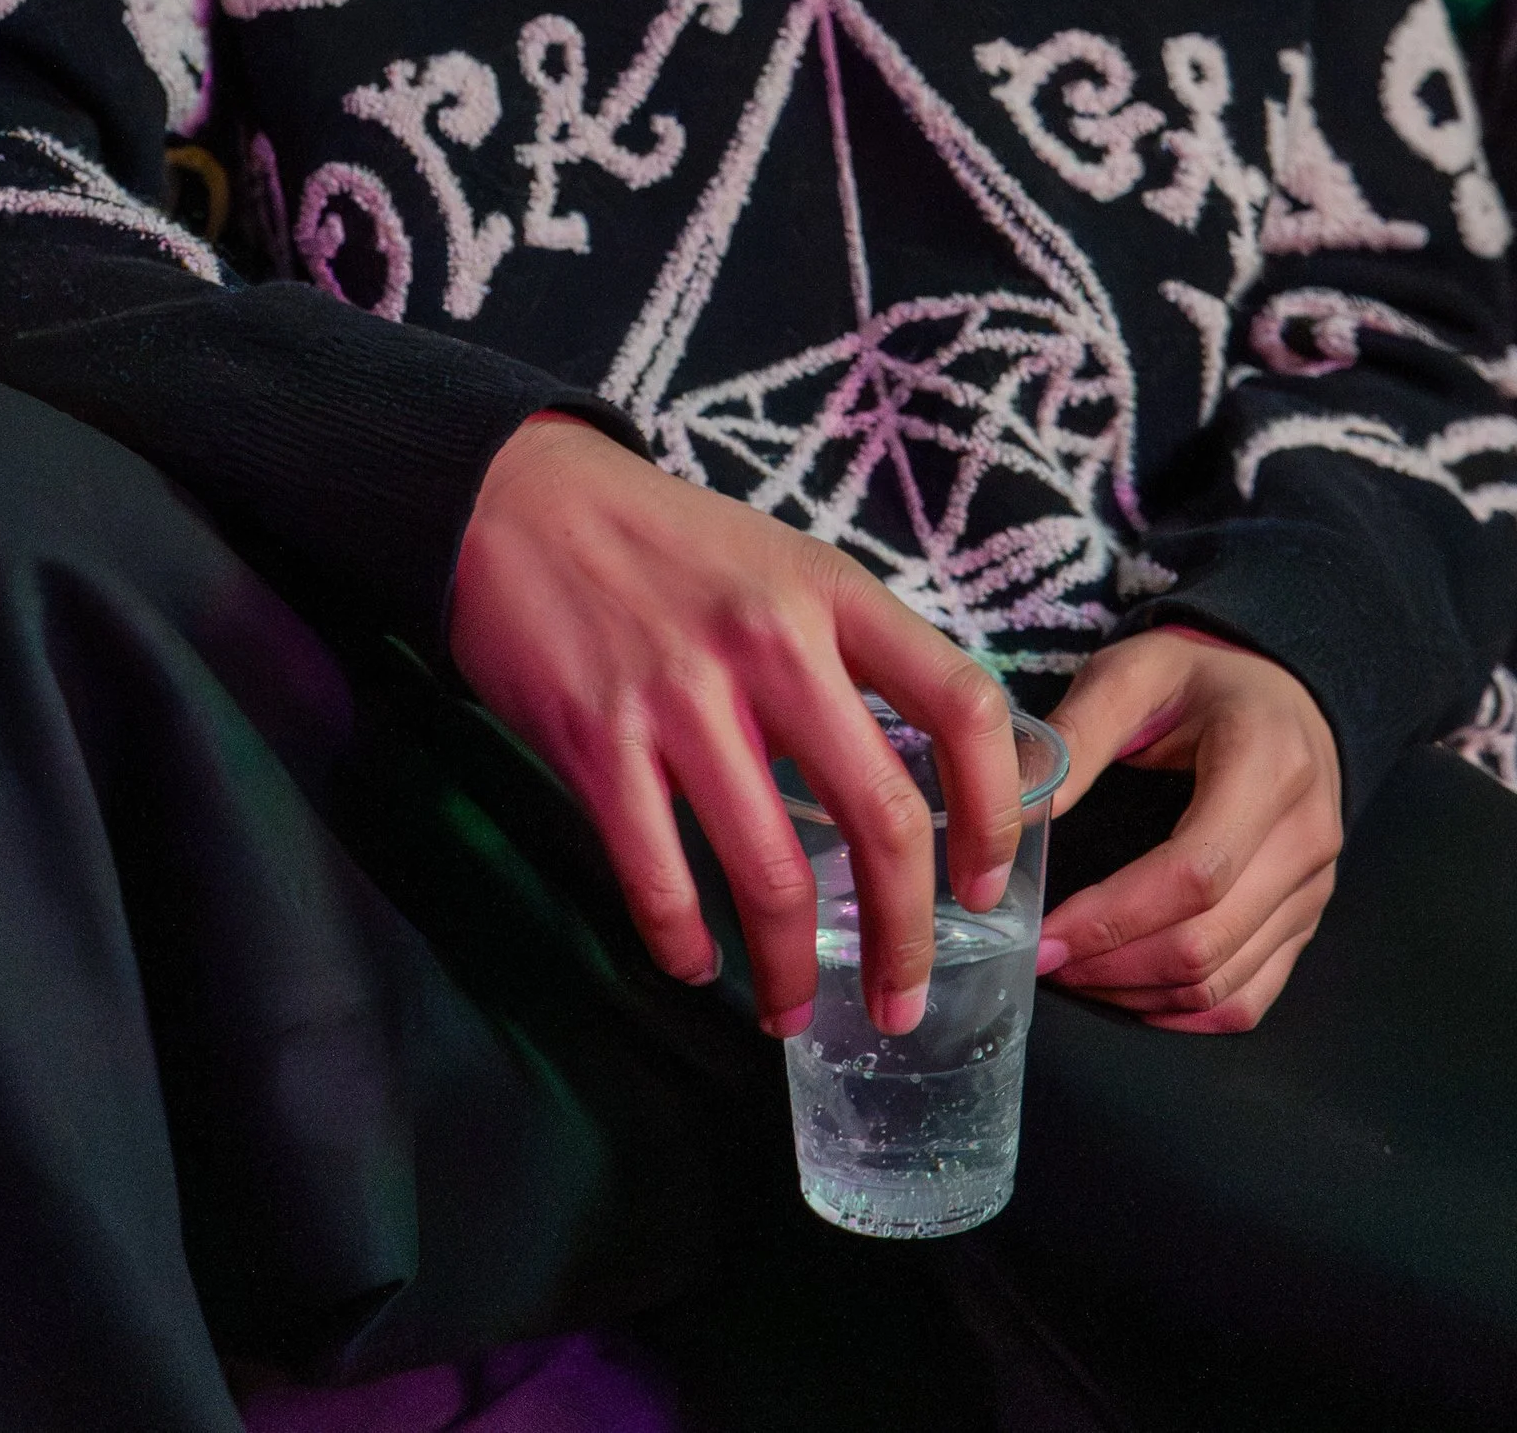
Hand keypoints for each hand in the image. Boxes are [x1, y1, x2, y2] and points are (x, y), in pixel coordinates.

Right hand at [448, 414, 1024, 1042]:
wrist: (520, 502)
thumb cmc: (666, 543)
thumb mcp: (781, 564)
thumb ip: (847, 654)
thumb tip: (920, 774)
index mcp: (831, 593)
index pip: (961, 703)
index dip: (995, 807)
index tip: (985, 880)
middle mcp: (771, 642)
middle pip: (882, 816)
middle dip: (906, 936)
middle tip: (903, 1000)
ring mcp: (682, 696)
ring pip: (771, 875)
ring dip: (792, 972)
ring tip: (794, 1013)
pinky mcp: (599, 741)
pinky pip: (659, 879)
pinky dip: (684, 945)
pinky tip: (697, 965)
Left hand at [1035, 626, 1342, 1032]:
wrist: (1282, 694)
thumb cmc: (1198, 679)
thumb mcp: (1135, 670)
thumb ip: (1077, 732)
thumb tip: (1016, 809)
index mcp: (1268, 764)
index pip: (1196, 872)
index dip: (1113, 918)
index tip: (1045, 934)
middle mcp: (1305, 835)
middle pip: (1208, 942)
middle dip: (1113, 966)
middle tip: (1043, 959)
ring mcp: (1313, 888)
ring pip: (1225, 984)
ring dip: (1139, 995)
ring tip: (1074, 973)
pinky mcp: (1305, 921)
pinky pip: (1249, 999)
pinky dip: (1185, 1013)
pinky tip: (1130, 994)